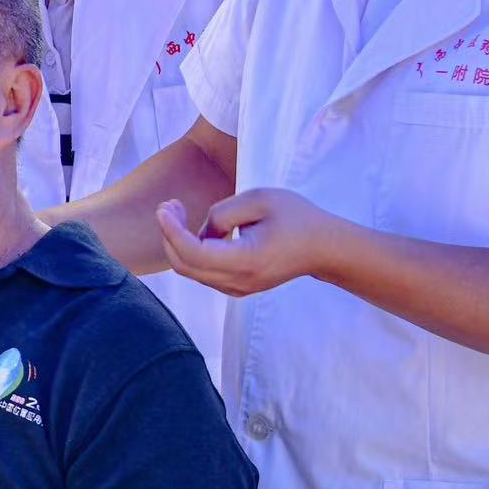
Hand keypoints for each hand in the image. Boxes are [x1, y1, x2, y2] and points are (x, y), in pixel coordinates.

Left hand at [156, 188, 349, 297]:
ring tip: (178, 211)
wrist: (323, 247)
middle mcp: (239, 281)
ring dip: (177, 242)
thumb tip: (200, 231)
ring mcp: (238, 289)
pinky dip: (190, 251)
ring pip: (191, 271)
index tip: (165, 207)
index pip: (195, 253)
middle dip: (169, 234)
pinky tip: (195, 230)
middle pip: (185, 265)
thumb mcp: (260, 199)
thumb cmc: (296, 218)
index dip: (172, 230)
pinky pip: (202, 272)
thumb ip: (223, 212)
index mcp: (247, 260)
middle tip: (169, 206)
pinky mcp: (237, 287)